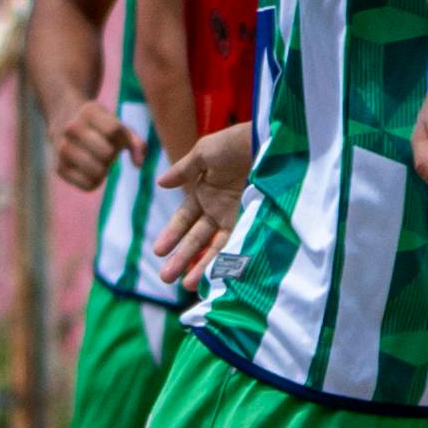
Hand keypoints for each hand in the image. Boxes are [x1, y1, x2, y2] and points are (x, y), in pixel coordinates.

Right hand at [47, 89, 130, 193]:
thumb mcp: (117, 124)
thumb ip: (134, 142)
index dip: (123, 139)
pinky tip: (90, 170)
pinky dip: (95, 181)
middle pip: (107, 153)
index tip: (118, 138)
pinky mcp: (59, 168)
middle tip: (106, 151)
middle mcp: (71, 129)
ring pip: (98, 172)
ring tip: (98, 160)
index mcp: (88, 112)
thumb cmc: (99, 125)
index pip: (114, 131)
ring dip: (104, 169)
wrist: (63, 119)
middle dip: (113, 155)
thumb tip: (139, 165)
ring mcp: (62, 149)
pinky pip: (88, 185)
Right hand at [152, 122, 250, 285]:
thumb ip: (183, 170)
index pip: (183, 221)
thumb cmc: (235, 143)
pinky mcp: (254, 221)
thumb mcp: (204, 153)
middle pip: (196, 239)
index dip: (171, 236)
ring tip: (187, 286)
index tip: (158, 251)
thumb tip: (159, 184)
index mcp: (204, 193)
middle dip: (180, 258)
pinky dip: (227, 260)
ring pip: (215, 247)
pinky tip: (217, 276)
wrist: (269, 141)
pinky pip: (238, 244)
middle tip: (165, 278)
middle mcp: (218, 209)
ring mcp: (237, 217)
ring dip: (201, 266)